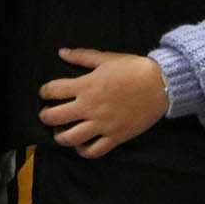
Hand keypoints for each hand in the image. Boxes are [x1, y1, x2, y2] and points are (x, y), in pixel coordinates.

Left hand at [37, 48, 168, 158]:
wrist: (161, 85)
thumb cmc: (133, 69)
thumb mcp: (106, 59)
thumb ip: (81, 57)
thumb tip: (61, 52)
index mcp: (86, 85)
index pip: (53, 90)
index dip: (44, 92)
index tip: (44, 93)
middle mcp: (90, 106)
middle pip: (55, 117)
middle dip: (45, 116)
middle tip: (45, 115)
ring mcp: (102, 124)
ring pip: (71, 138)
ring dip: (60, 137)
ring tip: (60, 132)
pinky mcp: (115, 136)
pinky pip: (94, 150)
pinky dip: (83, 151)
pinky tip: (80, 145)